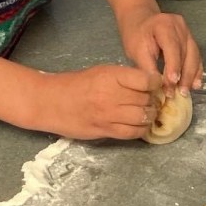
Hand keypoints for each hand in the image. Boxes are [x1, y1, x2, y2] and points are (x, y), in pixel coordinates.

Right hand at [34, 65, 162, 139]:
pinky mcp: (104, 131)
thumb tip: (148, 84)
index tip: (155, 84)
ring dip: (149, 116)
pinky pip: (131, 133)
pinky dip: (140, 130)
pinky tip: (140, 126)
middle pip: (146, 100)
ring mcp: (108, 115)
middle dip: (153, 100)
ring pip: (142, 117)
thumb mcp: (102, 71)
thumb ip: (124, 77)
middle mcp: (112, 95)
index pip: (146, 80)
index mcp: (112, 76)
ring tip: (147, 113)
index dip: (155, 83)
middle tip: (152, 100)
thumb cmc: (76, 83)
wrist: (50, 101)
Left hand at [118, 6, 201, 93]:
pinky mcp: (190, 39)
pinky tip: (194, 84)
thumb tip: (158, 88)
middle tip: (180, 93)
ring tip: (186, 92)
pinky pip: (195, 56)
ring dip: (191, 75)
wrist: (140, 20)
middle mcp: (179, 26)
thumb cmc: (135, 36)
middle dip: (184, 74)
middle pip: (186, 52)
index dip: (173, 65)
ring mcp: (187, 31)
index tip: (172, 82)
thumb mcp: (136, 51)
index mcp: (163, 25)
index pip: (172, 46)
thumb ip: (148, 68)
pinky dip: (195, 71)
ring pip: (193, 55)